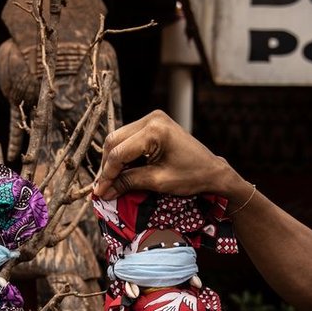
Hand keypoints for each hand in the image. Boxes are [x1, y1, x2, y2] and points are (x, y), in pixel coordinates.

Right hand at [93, 110, 248, 202]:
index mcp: (155, 130)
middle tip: (103, 188)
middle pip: (115, 141)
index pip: (120, 152)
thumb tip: (104, 191)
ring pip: (119, 139)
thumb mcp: (158, 182)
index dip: (107, 174)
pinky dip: (123, 156)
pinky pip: (129, 139)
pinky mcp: (153, 124)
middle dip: (108, 167)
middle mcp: (151, 118)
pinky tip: (123, 172)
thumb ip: (129, 182)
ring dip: (113, 161)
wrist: (213, 170)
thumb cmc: (192, 177)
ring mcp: (152, 118)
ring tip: (111, 182)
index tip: (99, 192)